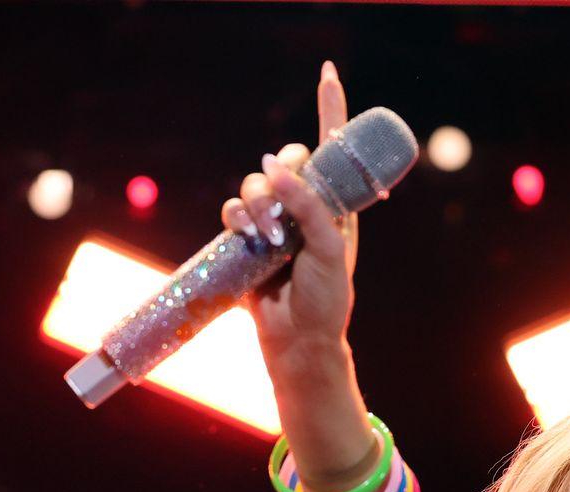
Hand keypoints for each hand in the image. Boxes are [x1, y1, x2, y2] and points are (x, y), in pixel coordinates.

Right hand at [221, 59, 362, 380]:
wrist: (299, 340)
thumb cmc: (326, 299)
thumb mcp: (329, 249)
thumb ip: (308, 205)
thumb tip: (275, 164)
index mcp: (336, 206)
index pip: (333, 149)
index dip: (331, 109)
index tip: (328, 73)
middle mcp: (305, 207)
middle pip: (285, 161)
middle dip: (280, 180)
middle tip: (282, 220)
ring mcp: (275, 222)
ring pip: (254, 184)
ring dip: (257, 205)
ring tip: (268, 239)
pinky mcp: (246, 238)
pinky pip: (233, 208)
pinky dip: (238, 218)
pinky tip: (249, 238)